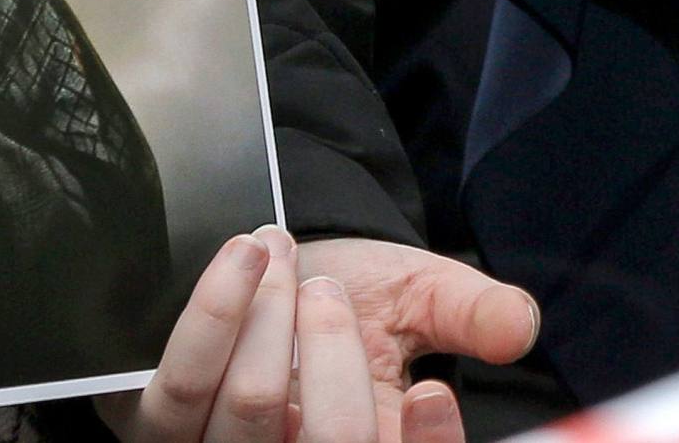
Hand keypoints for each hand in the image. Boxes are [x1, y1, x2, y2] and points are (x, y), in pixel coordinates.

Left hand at [108, 227, 534, 442]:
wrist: (266, 268)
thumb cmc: (352, 290)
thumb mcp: (422, 295)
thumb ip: (472, 311)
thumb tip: (517, 327)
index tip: (430, 394)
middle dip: (333, 352)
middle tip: (327, 288)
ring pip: (251, 408)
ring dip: (271, 316)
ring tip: (279, 253)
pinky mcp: (161, 426)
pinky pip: (183, 388)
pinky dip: (218, 313)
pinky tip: (244, 260)